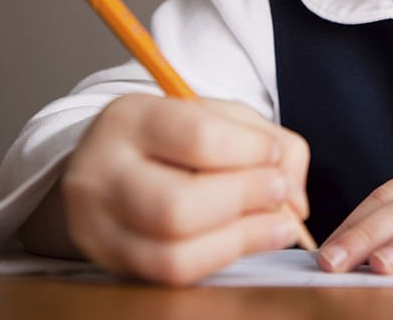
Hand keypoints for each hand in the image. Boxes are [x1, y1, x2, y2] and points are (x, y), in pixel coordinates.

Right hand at [60, 93, 309, 284]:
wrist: (107, 164)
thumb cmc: (173, 138)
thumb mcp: (217, 116)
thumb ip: (268, 141)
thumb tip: (295, 202)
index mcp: (130, 118)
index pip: (198, 138)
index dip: (250, 151)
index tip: (273, 153)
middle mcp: (101, 172)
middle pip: (178, 205)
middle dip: (245, 200)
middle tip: (278, 192)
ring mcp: (97, 225)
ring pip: (174, 253)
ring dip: (242, 239)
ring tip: (278, 224)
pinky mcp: (111, 262)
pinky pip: (173, 275)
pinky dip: (223, 259)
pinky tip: (252, 239)